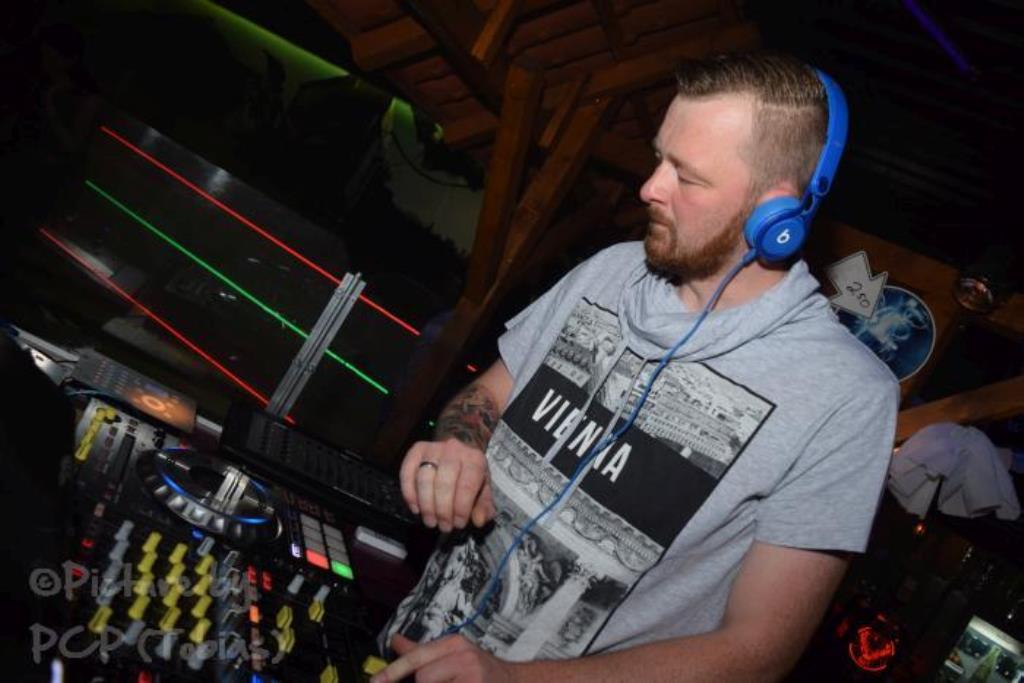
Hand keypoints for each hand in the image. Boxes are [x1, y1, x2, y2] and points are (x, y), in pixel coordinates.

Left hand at [370, 634, 516, 682]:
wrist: (515, 681)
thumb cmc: (479, 671)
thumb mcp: (452, 655)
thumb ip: (421, 651)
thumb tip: (395, 641)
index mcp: (454, 644)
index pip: (416, 657)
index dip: (392, 672)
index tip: (376, 682)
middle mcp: (465, 657)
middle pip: (423, 678)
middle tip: (441, 682)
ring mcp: (473, 678)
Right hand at [399, 438, 495, 531]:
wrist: (460, 449)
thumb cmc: (471, 473)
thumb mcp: (483, 489)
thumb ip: (484, 506)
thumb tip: (479, 521)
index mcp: (474, 459)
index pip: (467, 485)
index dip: (461, 508)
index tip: (458, 524)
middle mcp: (453, 449)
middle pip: (443, 483)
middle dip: (442, 510)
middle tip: (444, 526)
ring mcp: (433, 448)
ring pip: (424, 479)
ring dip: (426, 505)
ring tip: (431, 521)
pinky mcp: (416, 450)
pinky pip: (407, 472)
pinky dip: (409, 493)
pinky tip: (416, 509)